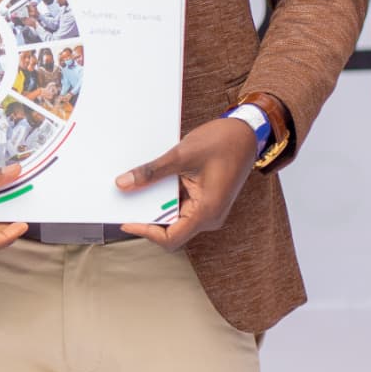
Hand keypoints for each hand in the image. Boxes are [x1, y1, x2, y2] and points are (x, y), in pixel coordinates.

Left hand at [116, 117, 259, 249]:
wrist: (247, 133)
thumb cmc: (223, 142)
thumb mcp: (182, 155)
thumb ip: (152, 172)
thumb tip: (123, 183)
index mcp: (207, 212)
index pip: (171, 238)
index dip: (145, 232)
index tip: (125, 220)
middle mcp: (208, 216)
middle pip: (169, 229)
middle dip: (146, 216)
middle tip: (124, 200)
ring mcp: (205, 209)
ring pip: (172, 216)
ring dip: (153, 204)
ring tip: (134, 187)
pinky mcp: (202, 200)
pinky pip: (178, 204)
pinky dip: (163, 196)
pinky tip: (150, 181)